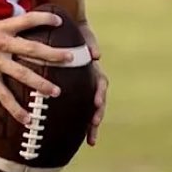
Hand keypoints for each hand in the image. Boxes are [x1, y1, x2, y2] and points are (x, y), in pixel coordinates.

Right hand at [0, 10, 72, 124]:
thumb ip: (0, 29)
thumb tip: (15, 29)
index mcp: (0, 28)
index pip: (27, 19)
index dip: (45, 19)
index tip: (61, 21)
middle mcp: (0, 43)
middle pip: (33, 49)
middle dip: (54, 54)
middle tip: (72, 58)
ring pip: (23, 74)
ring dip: (41, 84)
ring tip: (57, 92)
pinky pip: (4, 96)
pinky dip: (16, 109)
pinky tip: (27, 118)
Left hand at [80, 23, 107, 145]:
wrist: (70, 31)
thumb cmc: (78, 33)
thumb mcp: (86, 34)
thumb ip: (91, 43)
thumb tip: (97, 55)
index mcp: (94, 70)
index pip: (101, 84)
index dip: (100, 94)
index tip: (97, 103)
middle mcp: (91, 81)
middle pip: (98, 102)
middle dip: (97, 115)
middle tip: (93, 126)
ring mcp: (84, 88)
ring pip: (89, 109)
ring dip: (91, 125)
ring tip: (91, 140)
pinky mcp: (75, 93)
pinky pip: (77, 110)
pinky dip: (78, 124)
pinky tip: (74, 138)